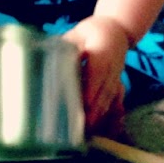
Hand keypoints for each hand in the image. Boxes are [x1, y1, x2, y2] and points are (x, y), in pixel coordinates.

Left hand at [64, 15, 131, 133]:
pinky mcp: (118, 85)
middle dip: (91, 111)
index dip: (88, 90)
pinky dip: (108, 115)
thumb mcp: (78, 34)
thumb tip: (45, 56)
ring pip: (109, 100)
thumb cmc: (92, 31)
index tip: (79, 105)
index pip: (95, 73)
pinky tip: (100, 128)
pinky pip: (115, 102)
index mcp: (101, 52)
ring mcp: (117, 78)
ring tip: (85, 132)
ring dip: (98, 116)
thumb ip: (66, 46)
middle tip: (77, 128)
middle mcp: (112, 68)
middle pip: (102, 92)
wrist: (118, 29)